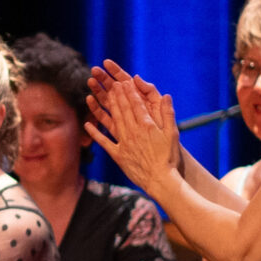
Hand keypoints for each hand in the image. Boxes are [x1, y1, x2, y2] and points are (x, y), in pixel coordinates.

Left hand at [85, 60, 183, 191]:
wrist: (160, 180)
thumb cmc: (168, 157)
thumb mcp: (172, 134)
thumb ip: (168, 114)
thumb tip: (166, 96)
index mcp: (146, 125)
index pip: (135, 103)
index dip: (128, 91)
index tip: (123, 81)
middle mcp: (133, 132)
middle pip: (122, 109)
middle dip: (115, 94)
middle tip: (109, 82)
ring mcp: (123, 143)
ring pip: (112, 120)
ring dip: (105, 107)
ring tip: (98, 95)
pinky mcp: (117, 155)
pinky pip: (104, 141)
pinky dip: (95, 132)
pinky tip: (87, 123)